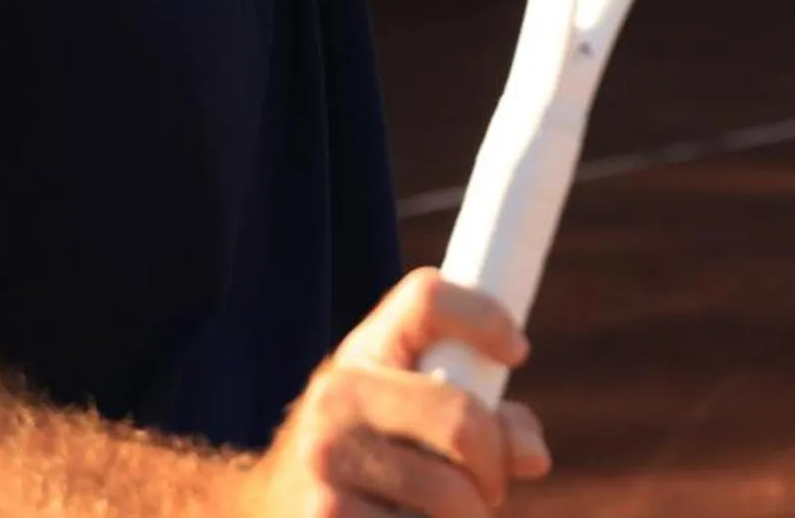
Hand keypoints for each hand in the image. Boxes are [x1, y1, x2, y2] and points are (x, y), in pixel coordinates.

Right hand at [239, 270, 551, 517]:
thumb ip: (480, 414)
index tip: (517, 351)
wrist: (260, 508)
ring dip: (469, 516)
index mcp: (364, 350)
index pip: (426, 299)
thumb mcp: (407, 413)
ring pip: (449, 494)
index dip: (484, 317)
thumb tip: (533, 456)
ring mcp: (325, 461)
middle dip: (493, 467)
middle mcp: (337, 397)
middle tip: (489, 488)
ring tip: (445, 515)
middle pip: (462, 419)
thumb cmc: (364, 455)